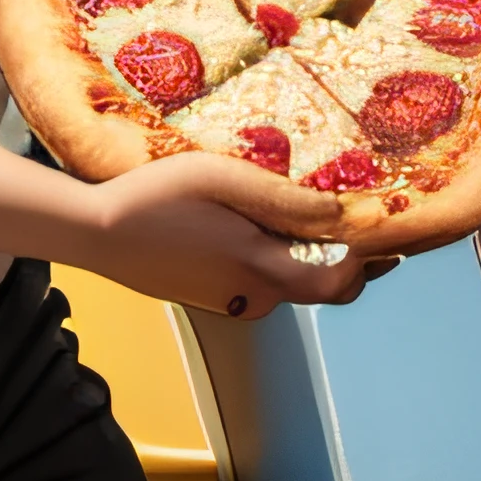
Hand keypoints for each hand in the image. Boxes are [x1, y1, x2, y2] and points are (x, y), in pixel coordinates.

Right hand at [70, 154, 368, 319]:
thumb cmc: (150, 198)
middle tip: (358, 228)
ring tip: (296, 219)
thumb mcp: (220, 178)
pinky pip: (255, 283)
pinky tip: (245, 232)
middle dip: (344, 262)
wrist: (91, 232)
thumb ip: (284, 198)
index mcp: (262, 267)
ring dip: (300, 259)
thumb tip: (339, 213)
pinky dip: (266, 262)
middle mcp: (252, 295)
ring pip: (286, 284)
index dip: (371, 262)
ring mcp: (229, 301)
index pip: (342, 280)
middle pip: (319, 287)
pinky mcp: (208, 298)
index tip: (389, 237)